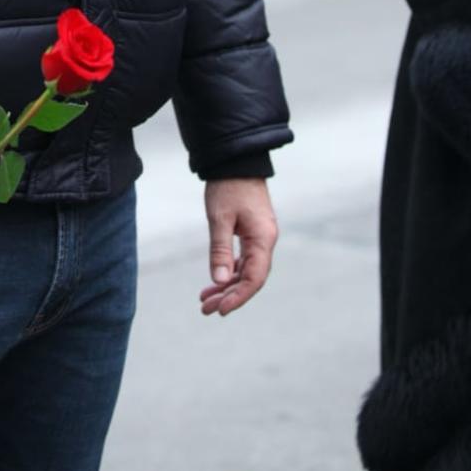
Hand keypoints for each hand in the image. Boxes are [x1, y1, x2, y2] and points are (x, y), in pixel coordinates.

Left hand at [200, 177, 277, 317]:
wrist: (236, 160)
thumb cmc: (228, 187)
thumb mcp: (220, 218)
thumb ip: (220, 250)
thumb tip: (219, 281)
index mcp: (263, 238)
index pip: (254, 278)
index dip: (238, 297)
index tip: (220, 310)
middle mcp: (266, 240)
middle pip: (250, 278)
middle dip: (229, 295)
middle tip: (205, 309)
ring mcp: (260, 237)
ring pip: (246, 270)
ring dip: (227, 286)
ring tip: (205, 300)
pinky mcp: (252, 232)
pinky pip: (244, 259)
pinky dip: (229, 271)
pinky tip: (215, 281)